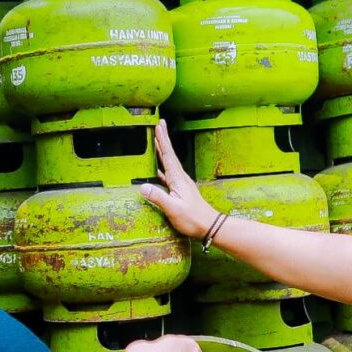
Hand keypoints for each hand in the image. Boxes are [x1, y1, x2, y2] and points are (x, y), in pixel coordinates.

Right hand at [139, 122, 217, 240]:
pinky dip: (162, 167)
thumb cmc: (193, 218)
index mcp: (177, 179)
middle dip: (163, 140)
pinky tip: (157, 170)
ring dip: (163, 151)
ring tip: (156, 141)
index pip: (168, 156)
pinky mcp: (180, 190)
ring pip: (169, 163)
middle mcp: (180, 178)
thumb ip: (158, 197)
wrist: (209, 226)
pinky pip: (168, 174)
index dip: (162, 141)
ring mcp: (181, 184)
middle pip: (169, 155)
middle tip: (159, 125)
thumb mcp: (173, 209)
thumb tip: (142, 186)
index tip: (158, 126)